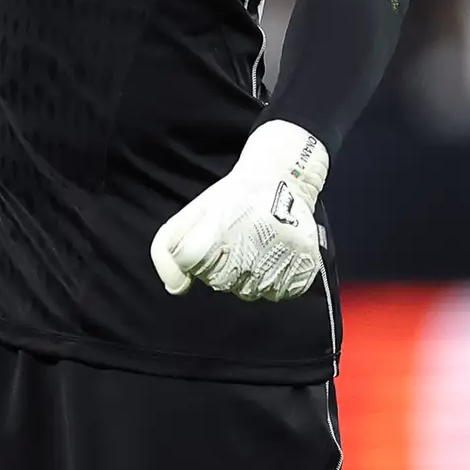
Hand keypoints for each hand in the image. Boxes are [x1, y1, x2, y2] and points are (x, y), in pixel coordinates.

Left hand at [151, 121, 329, 300]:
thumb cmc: (233, 197)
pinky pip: (278, 292)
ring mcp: (278, 260)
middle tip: (237, 240)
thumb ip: (166, 251)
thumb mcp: (191, 213)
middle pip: (219, 283)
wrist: (284, 177)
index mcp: (217, 230)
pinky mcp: (303, 267)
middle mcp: (248, 249)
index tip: (212, 237)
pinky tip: (275, 255)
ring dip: (249, 275)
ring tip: (257, 246)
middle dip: (222, 266)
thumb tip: (175, 289)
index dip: (197, 254)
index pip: (190, 263)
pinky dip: (275, 280)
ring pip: (250, 291)